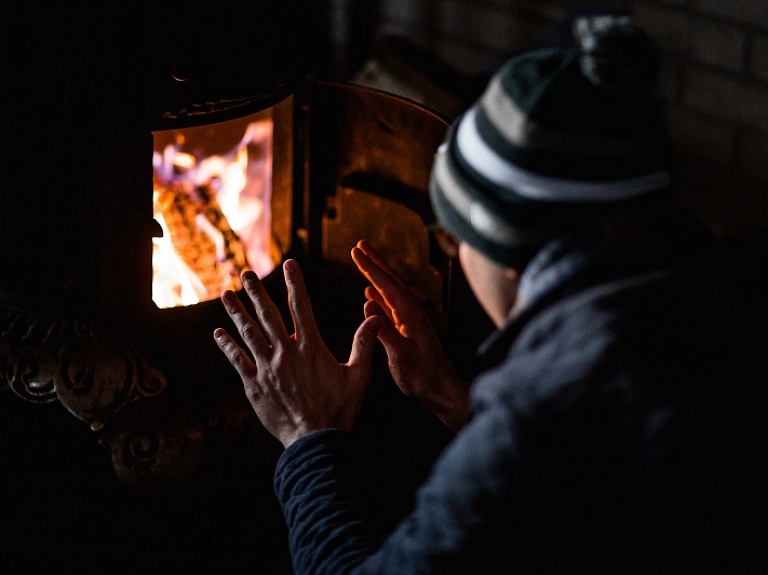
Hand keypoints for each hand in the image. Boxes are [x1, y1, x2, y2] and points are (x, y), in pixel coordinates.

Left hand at [213, 259, 381, 447]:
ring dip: (236, 313)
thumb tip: (375, 317)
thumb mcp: (359, 375)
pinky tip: (218, 333)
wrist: (315, 441)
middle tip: (246, 273)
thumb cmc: (340, 409)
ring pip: (248, 333)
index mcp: (311, 347)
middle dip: (257, 292)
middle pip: (267, 315)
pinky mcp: (254, 385)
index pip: (301, 306)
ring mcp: (267, 368)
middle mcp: (285, 352)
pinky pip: (237, 361)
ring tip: (226, 295)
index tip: (288, 264)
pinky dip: (227, 346)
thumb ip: (364, 344)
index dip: (294, 283)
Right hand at [351, 240, 469, 430]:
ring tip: (364, 263)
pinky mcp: (409, 332)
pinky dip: (379, 297)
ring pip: (391, 292)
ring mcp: (411, 322)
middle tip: (360, 245)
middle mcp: (412, 313)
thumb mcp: (401, 356)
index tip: (355, 252)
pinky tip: (370, 296)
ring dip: (376, 276)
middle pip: (391, 281)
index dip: (370, 268)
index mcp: (411, 315)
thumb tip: (367, 305)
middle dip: (375, 262)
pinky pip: (391, 308)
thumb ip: (384, 331)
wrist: (443, 392)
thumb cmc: (425, 378)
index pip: (387, 285)